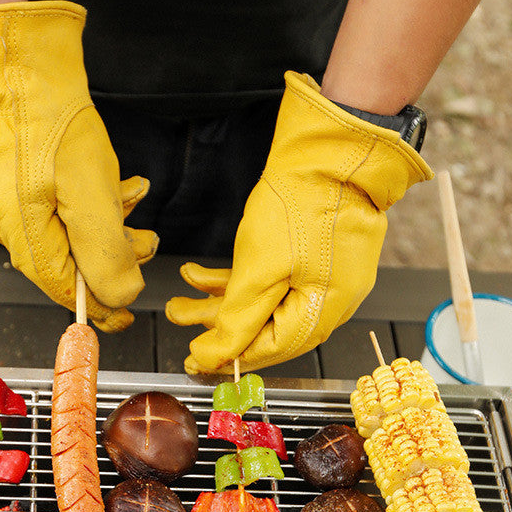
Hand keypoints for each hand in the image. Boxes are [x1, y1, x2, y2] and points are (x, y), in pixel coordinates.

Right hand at [0, 0, 158, 331]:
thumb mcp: (92, 191)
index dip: (98, 304)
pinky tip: (113, 180)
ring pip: (63, 226)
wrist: (20, 62)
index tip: (125, 317)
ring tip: (133, 196)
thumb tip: (120, 296)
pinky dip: (87, 198)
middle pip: (65, 258)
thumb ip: (105, 250)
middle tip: (145, 240)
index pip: (61, 288)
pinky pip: (53, 201)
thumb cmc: (54, 121)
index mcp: (19, 231)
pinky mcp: (8, 172)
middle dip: (112, 252)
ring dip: (106, 219)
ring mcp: (1, 194)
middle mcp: (3, 219)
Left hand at [166, 71, 432, 372]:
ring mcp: (320, 277)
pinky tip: (202, 271)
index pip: (268, 351)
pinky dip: (237, 276)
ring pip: (262, 300)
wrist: (330, 154)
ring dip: (219, 297)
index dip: (227, 356)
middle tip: (180, 318)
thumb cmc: (304, 207)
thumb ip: (239, 319)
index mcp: (320, 314)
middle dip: (215, 322)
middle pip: (263, 327)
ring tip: (182, 291)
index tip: (193, 357)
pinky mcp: (311, 255)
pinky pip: (270, 277)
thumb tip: (216, 357)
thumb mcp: (262, 271)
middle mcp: (325, 302)